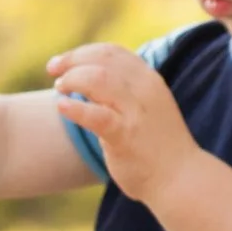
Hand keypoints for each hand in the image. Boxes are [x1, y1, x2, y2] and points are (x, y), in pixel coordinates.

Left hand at [47, 44, 200, 198]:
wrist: (179, 178)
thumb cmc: (155, 145)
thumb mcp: (144, 108)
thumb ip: (121, 93)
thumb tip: (86, 82)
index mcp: (148, 80)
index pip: (112, 52)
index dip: (82, 53)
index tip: (61, 63)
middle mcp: (144, 89)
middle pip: (102, 59)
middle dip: (72, 61)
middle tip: (52, 71)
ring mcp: (135, 111)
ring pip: (98, 79)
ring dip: (72, 80)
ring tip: (60, 90)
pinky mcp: (125, 135)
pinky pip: (97, 116)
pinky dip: (75, 108)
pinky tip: (62, 107)